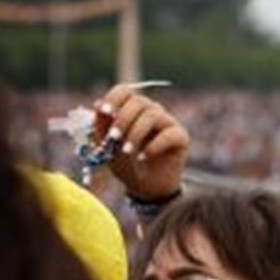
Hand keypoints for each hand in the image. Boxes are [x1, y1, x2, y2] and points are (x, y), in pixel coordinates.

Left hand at [92, 85, 187, 200]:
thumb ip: (101, 126)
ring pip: (153, 114)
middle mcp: (151, 112)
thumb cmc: (125, 164)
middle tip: (113, 138)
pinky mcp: (181, 137)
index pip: (125, 91)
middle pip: (139, 101)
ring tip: (127, 152)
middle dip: (123, 119)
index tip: (105, 111)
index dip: (114, 97)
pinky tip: (143, 157)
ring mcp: (168, 123)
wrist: (145, 188)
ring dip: (136, 133)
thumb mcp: (106, 146)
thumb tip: (98, 104)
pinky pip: (169, 133)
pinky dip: (153, 146)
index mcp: (132, 110)